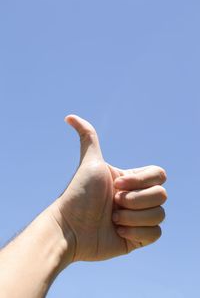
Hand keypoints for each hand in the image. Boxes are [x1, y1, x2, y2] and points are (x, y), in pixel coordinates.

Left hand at [52, 115, 166, 262]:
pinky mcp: (138, 239)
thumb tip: (70, 116)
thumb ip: (88, 136)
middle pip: (162, 195)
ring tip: (112, 219)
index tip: (117, 185)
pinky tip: (118, 232)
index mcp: (132, 180)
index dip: (141, 181)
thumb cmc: (79, 194)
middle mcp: (137, 197)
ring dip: (133, 217)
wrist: (69, 228)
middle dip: (135, 200)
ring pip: (159, 215)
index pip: (159, 175)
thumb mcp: (89, 162)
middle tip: (113, 203)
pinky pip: (155, 234)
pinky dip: (137, 232)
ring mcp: (138, 218)